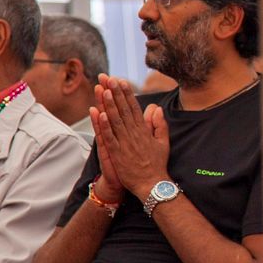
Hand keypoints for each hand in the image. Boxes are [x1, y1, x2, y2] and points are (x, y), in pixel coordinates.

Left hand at [91, 76, 170, 196]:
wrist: (152, 184)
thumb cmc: (157, 164)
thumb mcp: (163, 142)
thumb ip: (159, 124)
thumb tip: (156, 108)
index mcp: (144, 131)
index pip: (134, 108)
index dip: (127, 94)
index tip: (121, 81)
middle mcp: (134, 134)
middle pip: (123, 110)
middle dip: (115, 93)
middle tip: (109, 78)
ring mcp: (125, 143)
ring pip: (115, 120)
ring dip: (109, 104)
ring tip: (103, 90)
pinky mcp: (117, 153)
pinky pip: (110, 137)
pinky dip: (104, 125)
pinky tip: (99, 114)